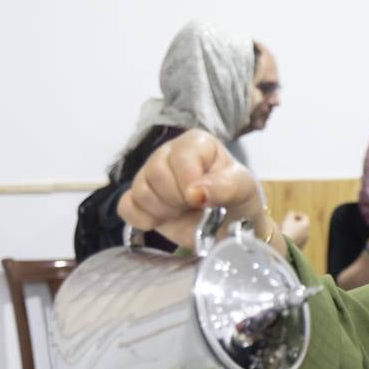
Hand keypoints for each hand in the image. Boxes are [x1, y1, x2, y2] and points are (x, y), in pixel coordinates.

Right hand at [118, 129, 267, 249]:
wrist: (231, 225)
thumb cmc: (238, 199)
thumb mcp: (243, 190)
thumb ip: (225, 187)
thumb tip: (195, 192)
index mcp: (195, 144)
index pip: (179, 157)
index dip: (188, 182)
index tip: (202, 200)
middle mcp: (168, 154)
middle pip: (155, 173)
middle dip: (177, 199)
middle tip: (195, 207)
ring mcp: (149, 175)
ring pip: (140, 191)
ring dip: (162, 210)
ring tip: (182, 212)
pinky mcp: (138, 199)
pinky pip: (126, 207)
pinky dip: (142, 219)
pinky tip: (161, 221)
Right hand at [280, 211, 310, 248]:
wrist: (285, 246)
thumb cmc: (287, 230)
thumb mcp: (288, 218)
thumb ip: (291, 214)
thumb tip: (293, 214)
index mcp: (306, 225)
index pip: (304, 217)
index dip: (297, 215)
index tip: (290, 215)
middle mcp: (308, 233)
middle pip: (301, 226)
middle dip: (294, 223)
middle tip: (285, 223)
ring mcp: (304, 241)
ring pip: (299, 234)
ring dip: (292, 231)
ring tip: (282, 230)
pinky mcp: (300, 248)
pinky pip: (296, 241)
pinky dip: (292, 238)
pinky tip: (284, 238)